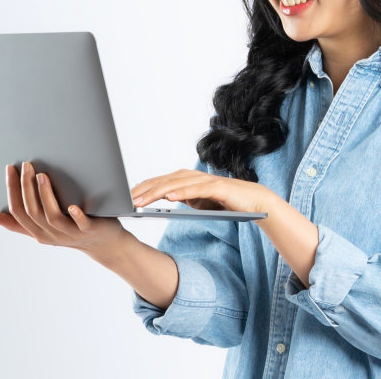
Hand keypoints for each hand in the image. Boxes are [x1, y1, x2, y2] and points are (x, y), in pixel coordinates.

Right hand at [0, 161, 131, 254]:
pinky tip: (72, 206)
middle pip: (32, 212)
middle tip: (27, 166)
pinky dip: (76, 216)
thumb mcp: (42, 228)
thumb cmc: (71, 231)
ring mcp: (70, 234)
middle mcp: (51, 234)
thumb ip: (19, 223)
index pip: (18, 212)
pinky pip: (80, 225)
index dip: (12, 190)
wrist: (105, 245)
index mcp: (38, 232)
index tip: (10, 168)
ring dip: (46, 195)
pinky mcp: (89, 231)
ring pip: (52, 217)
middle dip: (27, 188)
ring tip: (43, 175)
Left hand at [131, 169, 284, 214]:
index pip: (160, 183)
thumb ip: (182, 199)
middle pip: (164, 182)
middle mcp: (193, 176)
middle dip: (144, 191)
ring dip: (157, 193)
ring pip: (176, 185)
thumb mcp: (198, 203)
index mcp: (186, 179)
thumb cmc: (225, 202)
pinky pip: (196, 190)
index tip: (126, 198)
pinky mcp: (217, 187)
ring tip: (141, 201)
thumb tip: (164, 200)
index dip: (142, 189)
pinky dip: (182, 193)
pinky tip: (170, 198)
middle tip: (127, 200)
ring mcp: (205, 180)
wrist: (254, 202)